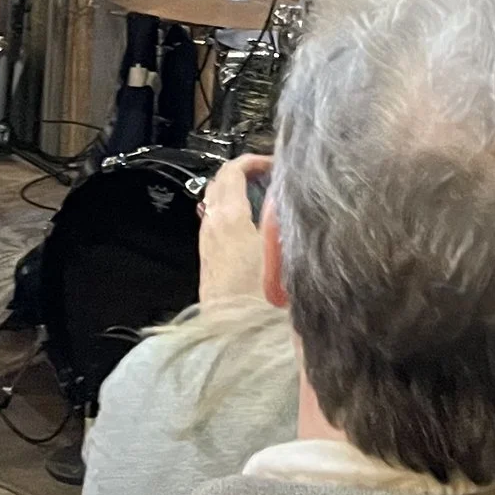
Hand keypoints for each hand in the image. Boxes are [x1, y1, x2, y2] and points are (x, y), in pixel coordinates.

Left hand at [197, 154, 272, 307]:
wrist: (230, 334)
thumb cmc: (254, 300)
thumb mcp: (280, 253)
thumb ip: (282, 219)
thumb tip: (287, 197)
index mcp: (229, 218)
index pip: (233, 171)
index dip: (253, 160)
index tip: (272, 163)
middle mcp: (213, 226)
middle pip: (220, 182)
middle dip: (244, 172)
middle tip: (268, 175)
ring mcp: (208, 242)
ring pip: (216, 201)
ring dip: (236, 192)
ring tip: (263, 198)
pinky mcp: (208, 258)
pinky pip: (216, 221)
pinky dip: (231, 212)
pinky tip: (253, 227)